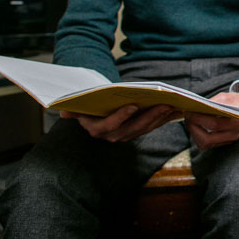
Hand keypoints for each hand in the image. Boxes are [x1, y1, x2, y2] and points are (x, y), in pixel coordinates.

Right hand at [61, 104, 177, 141]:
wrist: (95, 107)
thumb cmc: (88, 102)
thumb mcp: (79, 104)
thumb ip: (72, 109)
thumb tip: (63, 110)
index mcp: (96, 129)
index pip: (109, 126)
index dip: (121, 117)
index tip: (133, 106)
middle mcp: (112, 136)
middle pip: (133, 128)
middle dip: (150, 116)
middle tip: (164, 104)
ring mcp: (126, 134)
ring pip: (145, 127)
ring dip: (161, 117)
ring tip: (174, 105)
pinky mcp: (138, 130)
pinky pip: (152, 125)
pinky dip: (164, 118)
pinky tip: (176, 109)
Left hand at [184, 92, 238, 149]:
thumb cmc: (236, 100)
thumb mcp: (225, 97)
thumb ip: (211, 103)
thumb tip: (194, 108)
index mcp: (237, 120)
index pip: (214, 124)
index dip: (198, 119)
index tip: (188, 112)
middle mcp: (234, 133)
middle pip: (207, 139)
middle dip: (193, 129)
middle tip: (188, 118)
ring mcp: (230, 140)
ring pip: (206, 144)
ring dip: (195, 134)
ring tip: (191, 122)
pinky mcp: (226, 142)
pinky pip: (209, 144)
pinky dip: (200, 136)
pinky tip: (197, 127)